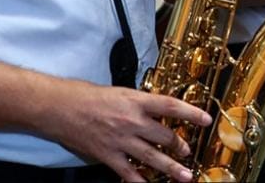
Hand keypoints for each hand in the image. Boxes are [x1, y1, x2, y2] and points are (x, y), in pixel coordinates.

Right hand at [48, 82, 211, 181]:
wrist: (59, 107)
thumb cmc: (84, 95)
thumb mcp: (116, 91)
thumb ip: (135, 103)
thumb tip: (150, 111)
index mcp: (135, 101)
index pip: (170, 106)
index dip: (191, 113)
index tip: (206, 119)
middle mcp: (132, 121)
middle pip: (165, 136)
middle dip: (180, 146)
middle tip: (188, 151)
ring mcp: (121, 140)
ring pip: (153, 157)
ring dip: (171, 168)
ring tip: (185, 176)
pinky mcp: (108, 156)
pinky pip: (129, 173)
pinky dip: (140, 181)